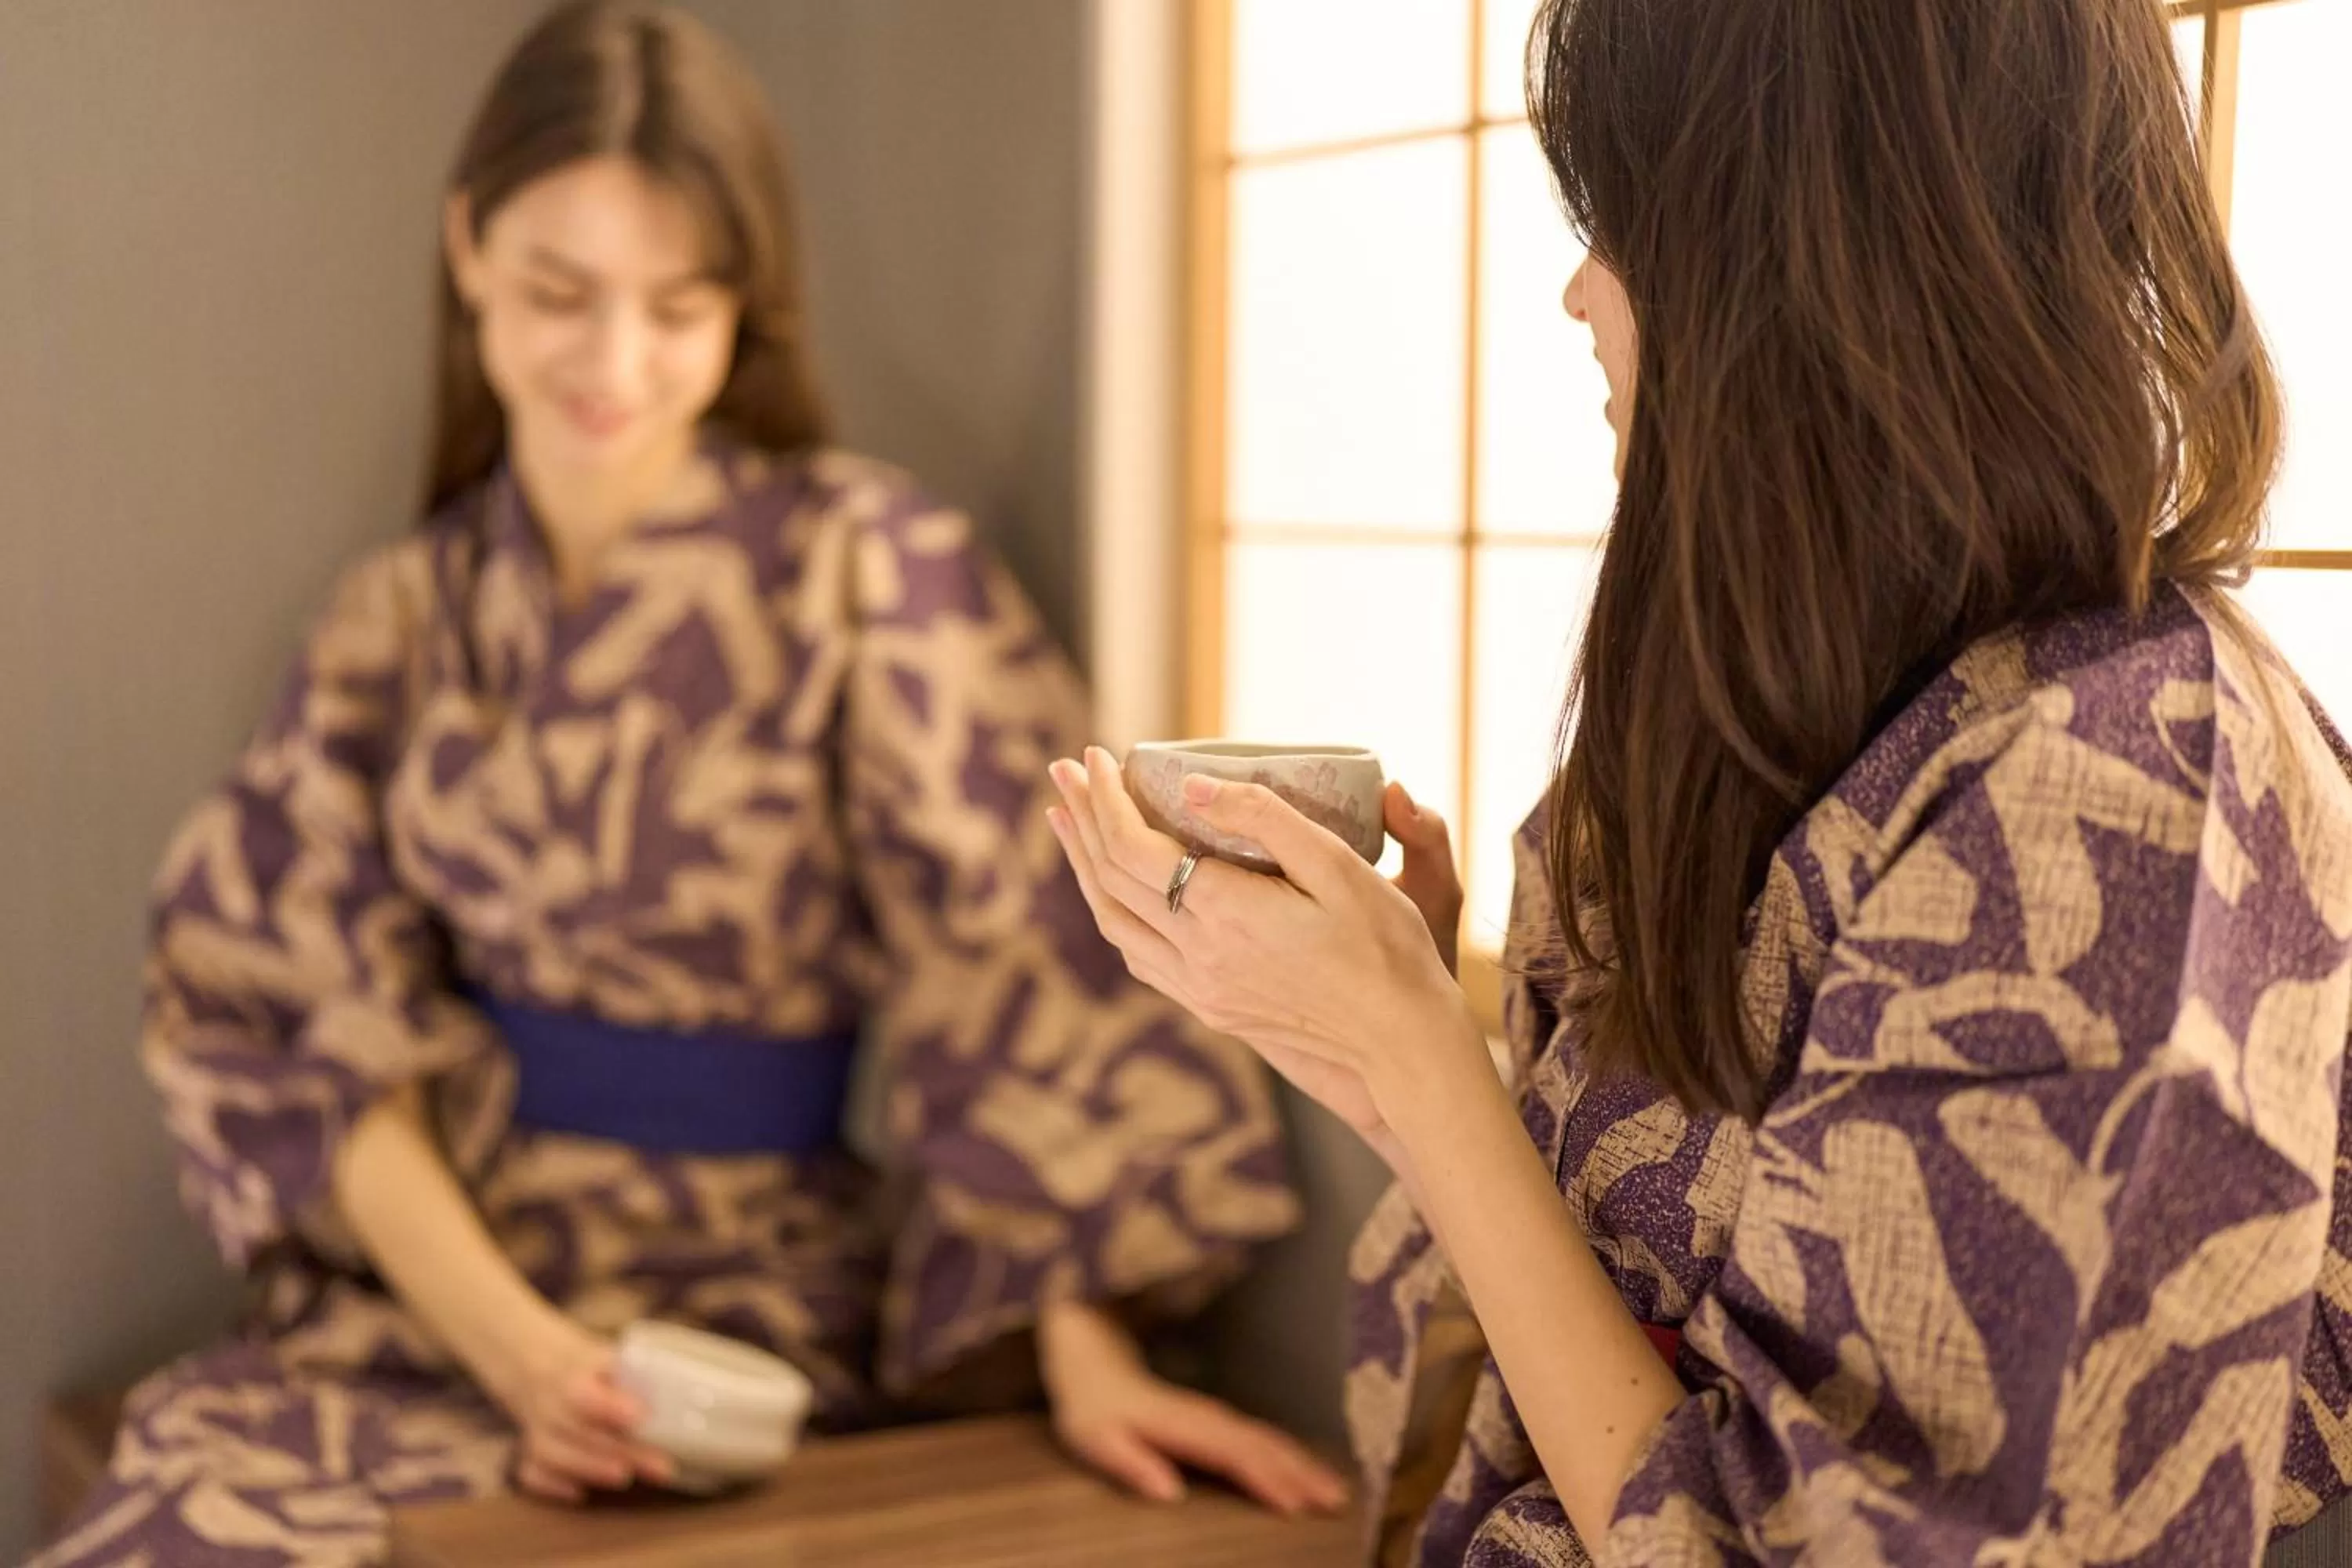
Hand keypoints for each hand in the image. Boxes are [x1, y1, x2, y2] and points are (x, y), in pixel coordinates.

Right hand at [485, 1315, 672, 1503]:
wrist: (532, 1365)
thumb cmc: (585, 1366)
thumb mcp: (606, 1356)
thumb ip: (635, 1372)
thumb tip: (685, 1386)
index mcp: (570, 1375)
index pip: (585, 1394)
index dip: (610, 1407)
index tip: (640, 1416)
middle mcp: (549, 1405)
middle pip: (581, 1431)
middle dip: (621, 1450)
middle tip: (662, 1467)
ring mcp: (536, 1431)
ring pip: (553, 1454)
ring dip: (589, 1468)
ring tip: (626, 1478)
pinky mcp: (528, 1453)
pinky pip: (532, 1472)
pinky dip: (552, 1484)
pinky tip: (579, 1493)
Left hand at [1039, 1300, 1348, 1514]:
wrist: (1096, 1365)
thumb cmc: (1094, 1411)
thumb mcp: (1097, 1439)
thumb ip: (1131, 1464)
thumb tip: (1167, 1493)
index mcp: (1182, 1426)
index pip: (1231, 1454)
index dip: (1264, 1478)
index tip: (1294, 1504)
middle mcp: (1209, 1419)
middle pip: (1263, 1446)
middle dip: (1301, 1473)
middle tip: (1336, 1502)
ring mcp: (1219, 1417)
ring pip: (1270, 1440)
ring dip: (1304, 1464)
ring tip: (1336, 1491)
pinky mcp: (1223, 1422)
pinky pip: (1265, 1438)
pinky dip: (1292, 1454)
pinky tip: (1311, 1471)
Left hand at [1045, 748, 1488, 1138]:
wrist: (1400, 1041)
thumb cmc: (1386, 946)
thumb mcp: (1340, 866)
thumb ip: (1266, 818)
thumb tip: (1192, 785)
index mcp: (1226, 914)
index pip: (1134, 847)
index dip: (1107, 798)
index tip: (1097, 755)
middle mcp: (1199, 957)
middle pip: (1111, 879)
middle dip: (1083, 818)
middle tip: (1064, 771)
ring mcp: (1201, 989)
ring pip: (1113, 922)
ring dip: (1084, 866)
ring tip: (1066, 821)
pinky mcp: (1212, 1008)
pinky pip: (1139, 956)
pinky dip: (1112, 911)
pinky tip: (1111, 889)